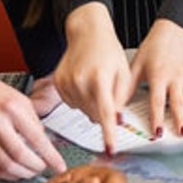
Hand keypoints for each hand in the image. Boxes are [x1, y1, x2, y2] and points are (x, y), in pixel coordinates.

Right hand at [0, 66, 66, 179]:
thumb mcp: (18, 98)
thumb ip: (32, 120)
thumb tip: (43, 142)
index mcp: (12, 108)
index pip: (36, 137)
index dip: (50, 155)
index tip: (59, 166)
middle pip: (21, 155)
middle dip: (37, 166)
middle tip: (44, 168)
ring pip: (7, 165)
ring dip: (23, 173)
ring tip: (32, 171)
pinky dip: (7, 174)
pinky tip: (15, 172)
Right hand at [56, 4, 134, 154]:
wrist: (88, 33)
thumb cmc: (108, 51)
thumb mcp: (124, 72)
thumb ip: (121, 98)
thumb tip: (116, 121)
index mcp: (99, 78)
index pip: (105, 113)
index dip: (108, 134)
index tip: (110, 150)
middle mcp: (80, 81)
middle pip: (94, 114)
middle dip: (104, 113)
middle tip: (108, 94)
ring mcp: (66, 83)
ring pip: (83, 111)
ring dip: (92, 105)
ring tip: (96, 83)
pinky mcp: (58, 83)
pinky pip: (73, 103)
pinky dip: (81, 99)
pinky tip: (85, 84)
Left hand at [131, 20, 182, 143]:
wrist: (172, 29)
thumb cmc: (153, 47)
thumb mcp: (137, 65)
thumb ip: (127, 87)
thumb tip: (116, 105)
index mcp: (159, 77)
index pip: (157, 101)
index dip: (157, 117)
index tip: (158, 132)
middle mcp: (175, 78)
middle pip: (177, 102)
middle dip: (180, 119)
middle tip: (182, 134)